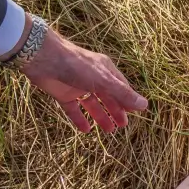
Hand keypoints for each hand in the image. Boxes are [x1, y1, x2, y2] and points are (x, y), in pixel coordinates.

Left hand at [20, 26, 147, 133]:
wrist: (44, 58)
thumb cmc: (77, 65)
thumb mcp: (103, 81)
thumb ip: (122, 94)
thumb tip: (144, 105)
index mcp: (105, 70)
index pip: (121, 87)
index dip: (128, 99)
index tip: (135, 113)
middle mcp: (92, 78)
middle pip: (107, 97)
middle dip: (115, 110)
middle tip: (122, 125)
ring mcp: (77, 87)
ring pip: (92, 104)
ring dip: (100, 116)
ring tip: (109, 130)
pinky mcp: (63, 94)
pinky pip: (74, 109)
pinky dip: (80, 119)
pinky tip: (86, 130)